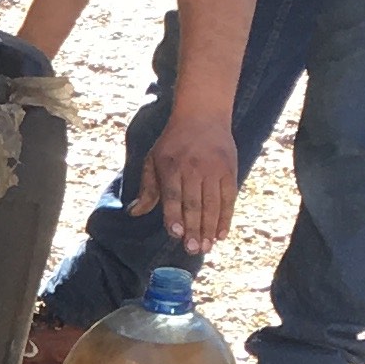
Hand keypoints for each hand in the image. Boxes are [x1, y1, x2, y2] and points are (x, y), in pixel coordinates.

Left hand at [129, 105, 237, 259]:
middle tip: (193, 250)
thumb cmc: (173, 142)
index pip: (173, 194)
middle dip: (193, 228)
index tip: (175, 234)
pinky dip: (226, 217)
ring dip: (210, 228)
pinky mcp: (230, 169)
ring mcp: (214, 169)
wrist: (203, 114)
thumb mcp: (153, 159)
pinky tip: (221, 234)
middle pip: (194, 203)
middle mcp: (193, 167)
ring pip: (212, 203)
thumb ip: (147, 188)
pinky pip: (229, 198)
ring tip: (207, 247)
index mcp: (171, 165)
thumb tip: (134, 213)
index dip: (174, 215)